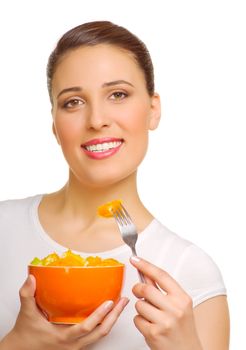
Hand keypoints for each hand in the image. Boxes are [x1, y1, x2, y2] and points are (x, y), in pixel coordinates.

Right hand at [3, 275, 128, 349]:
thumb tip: (32, 278)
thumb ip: (27, 294)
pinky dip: (104, 323)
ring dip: (112, 319)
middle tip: (123, 301)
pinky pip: (95, 335)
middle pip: (101, 332)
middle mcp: (73, 343)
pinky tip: (107, 312)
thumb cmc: (26, 336)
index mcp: (64, 337)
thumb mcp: (26, 314)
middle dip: (115, 316)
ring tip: (120, 304)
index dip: (100, 315)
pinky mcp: (78, 344)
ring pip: (100, 334)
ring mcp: (77, 345)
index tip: (109, 302)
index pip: (86, 327)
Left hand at [130, 257, 202, 349]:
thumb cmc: (183, 330)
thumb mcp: (180, 306)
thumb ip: (163, 290)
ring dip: (140, 308)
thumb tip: (145, 274)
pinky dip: (140, 321)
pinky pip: (137, 319)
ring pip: (139, 305)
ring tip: (151, 315)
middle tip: (137, 291)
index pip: (161, 275)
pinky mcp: (153, 333)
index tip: (135, 259)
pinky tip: (150, 326)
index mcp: (182, 298)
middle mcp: (175, 309)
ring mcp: (164, 322)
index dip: (145, 265)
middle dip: (137, 289)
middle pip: (145, 289)